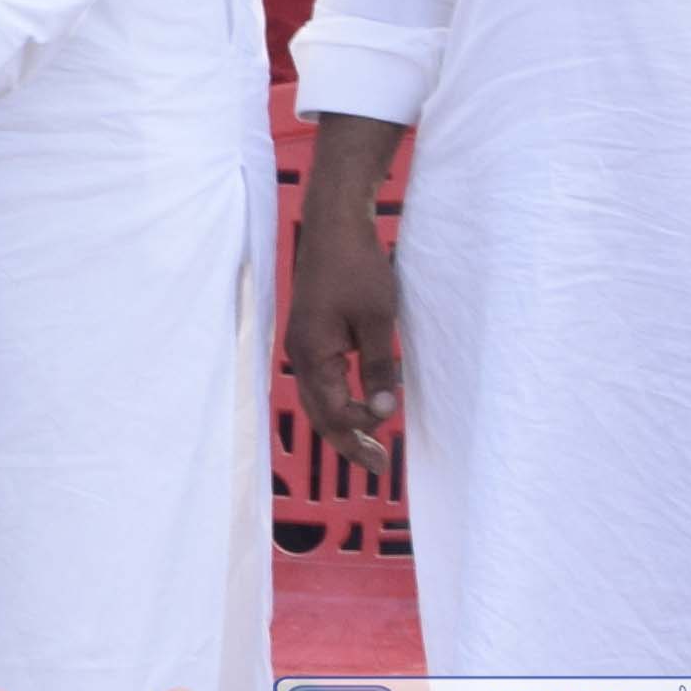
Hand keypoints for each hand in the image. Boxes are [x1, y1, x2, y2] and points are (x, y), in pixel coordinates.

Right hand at [285, 187, 403, 461]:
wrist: (334, 223)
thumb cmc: (357, 267)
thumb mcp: (377, 319)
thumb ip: (379, 368)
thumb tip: (385, 412)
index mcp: (311, 355)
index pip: (333, 411)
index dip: (361, 428)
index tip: (391, 432)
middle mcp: (299, 354)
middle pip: (320, 414)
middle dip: (348, 443)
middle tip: (379, 467)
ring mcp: (302, 344)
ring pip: (318, 400)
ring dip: (343, 424)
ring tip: (370, 446)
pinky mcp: (310, 334)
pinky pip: (321, 380)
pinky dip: (339, 400)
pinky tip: (360, 404)